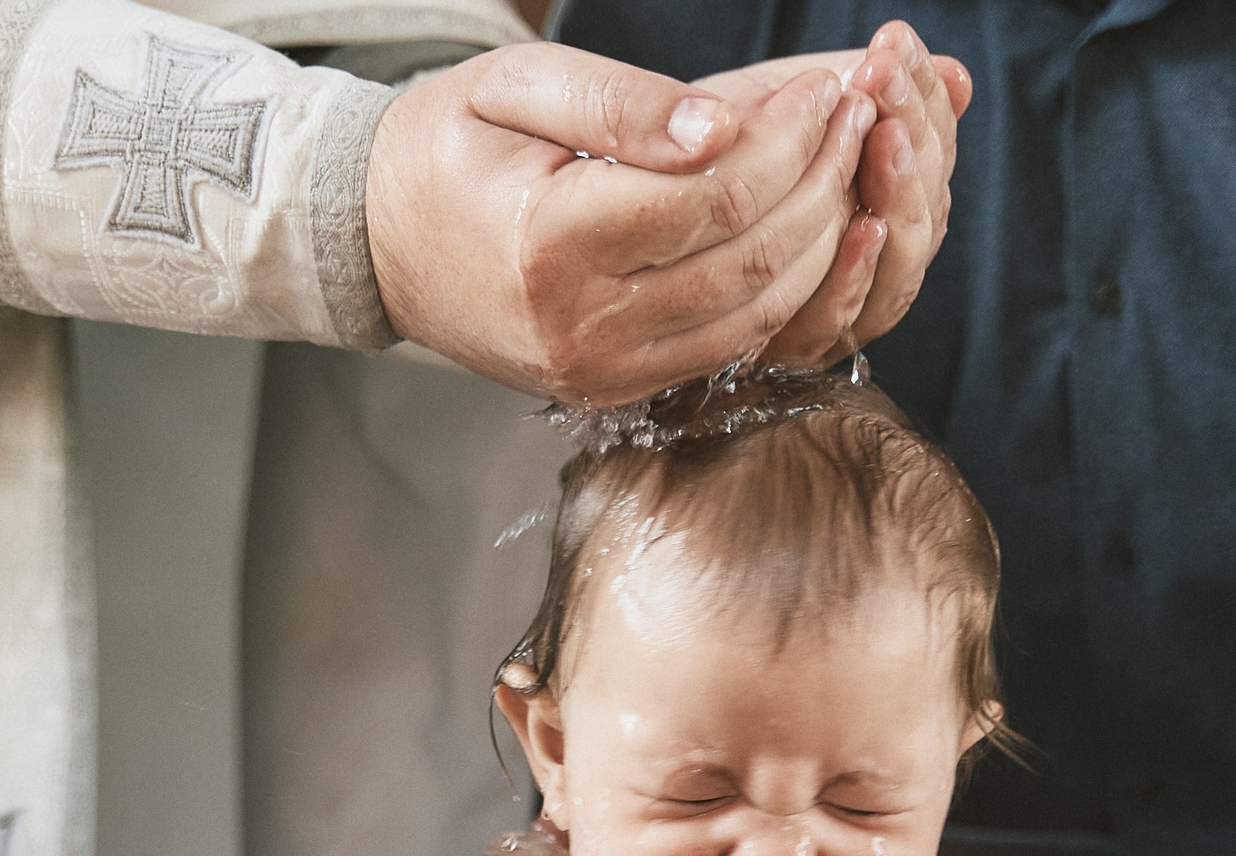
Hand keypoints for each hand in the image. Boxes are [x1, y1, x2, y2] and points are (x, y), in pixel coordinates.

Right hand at [367, 41, 879, 402]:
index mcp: (548, 245)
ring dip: (820, 239)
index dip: (790, 140)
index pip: (714, 197)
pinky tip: (802, 228)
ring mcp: (597, 371)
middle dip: (822, 182)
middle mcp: (577, 326)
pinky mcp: (613, 389)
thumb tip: (726, 127)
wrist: (380, 242)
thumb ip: (623, 102)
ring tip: (840, 165)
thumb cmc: (447, 150)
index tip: (827, 89)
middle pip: (751, 260)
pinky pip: (730, 346)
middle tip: (855, 118)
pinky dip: (784, 289)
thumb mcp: (517, 87)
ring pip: (757, 313)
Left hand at [693, 21, 970, 365]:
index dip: (926, 100)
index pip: (931, 149)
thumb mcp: (775, 98)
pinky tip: (862, 228)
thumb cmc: (685, 144)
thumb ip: (862, 89)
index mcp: (866, 183)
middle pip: (923, 211)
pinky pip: (838, 323)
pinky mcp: (784, 341)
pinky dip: (856, 278)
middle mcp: (855, 247)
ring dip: (900, 199)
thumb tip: (956, 77)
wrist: (596, 186)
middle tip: (886, 82)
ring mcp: (827, 299)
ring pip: (899, 271)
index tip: (896, 48)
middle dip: (917, 141)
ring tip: (886, 137)